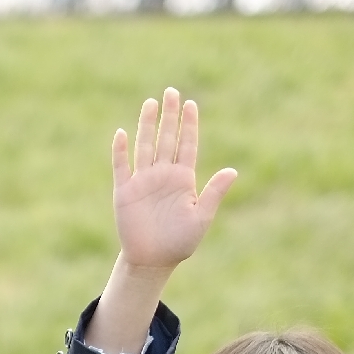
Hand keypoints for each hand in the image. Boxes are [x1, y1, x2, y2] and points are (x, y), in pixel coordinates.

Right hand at [112, 88, 235, 274]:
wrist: (152, 261)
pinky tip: (121, 133)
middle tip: (172, 92)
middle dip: (170, 116)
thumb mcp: (201, 217)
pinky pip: (121, 166)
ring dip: (147, 125)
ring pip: (145, 146)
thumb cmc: (179, 242)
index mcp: (183, 179)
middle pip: (167, 138)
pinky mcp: (125, 192)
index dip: (189, 125)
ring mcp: (143, 181)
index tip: (191, 105)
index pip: (187, 145)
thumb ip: (213, 192)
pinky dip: (120, 151)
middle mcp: (163, 175)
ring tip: (151, 103)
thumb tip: (233, 170)